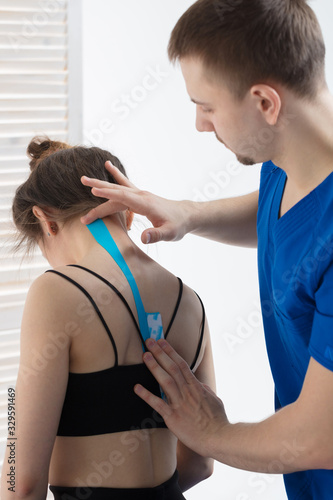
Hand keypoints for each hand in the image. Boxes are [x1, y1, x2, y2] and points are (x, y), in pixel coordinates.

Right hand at [81, 161, 191, 243]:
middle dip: (99, 188)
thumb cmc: (178, 225)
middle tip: (82, 182)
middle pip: (117, 191)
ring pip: (118, 188)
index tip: (93, 191)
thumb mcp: (169, 234)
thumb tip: (143, 238)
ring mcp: (140, 194)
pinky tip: (108, 166)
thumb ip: (156, 235)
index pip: (124, 198)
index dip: (109, 195)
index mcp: (146, 204)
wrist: (186, 215)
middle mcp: (141, 195)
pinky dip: (115, 176)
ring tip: (84, 178)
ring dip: (102, 183)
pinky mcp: (140, 195)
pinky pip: (124, 185)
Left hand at [134, 339, 228, 456]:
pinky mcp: (173, 417)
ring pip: (165, 380)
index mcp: (196, 387)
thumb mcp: (214, 400)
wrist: (218, 438)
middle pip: (172, 368)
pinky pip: (157, 404)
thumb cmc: (217, 421)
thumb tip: (201, 385)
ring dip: (154, 366)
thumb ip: (205, 390)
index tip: (162, 342)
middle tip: (150, 341)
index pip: (181, 364)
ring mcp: (179, 403)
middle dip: (160, 353)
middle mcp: (187, 392)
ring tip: (145, 356)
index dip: (170, 352)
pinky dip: (146, 395)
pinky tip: (137, 387)